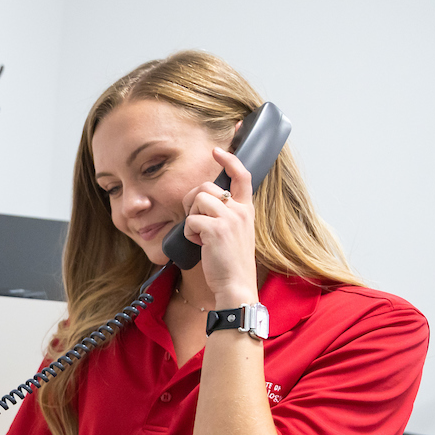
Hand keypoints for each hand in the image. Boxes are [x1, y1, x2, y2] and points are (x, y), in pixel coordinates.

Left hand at [181, 146, 258, 305]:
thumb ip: (224, 214)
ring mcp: (230, 219)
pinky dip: (188, 234)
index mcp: (246, 209)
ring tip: (200, 235)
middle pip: (207, 187)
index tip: (217, 149)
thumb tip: (203, 201)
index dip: (229, 159)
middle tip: (194, 220)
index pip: (242, 175)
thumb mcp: (234, 232)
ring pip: (197, 200)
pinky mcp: (216, 230)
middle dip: (192, 201)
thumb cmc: (229, 261)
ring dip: (190, 218)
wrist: (235, 284)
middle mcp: (240, 210)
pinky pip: (190, 221)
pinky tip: (199, 245)